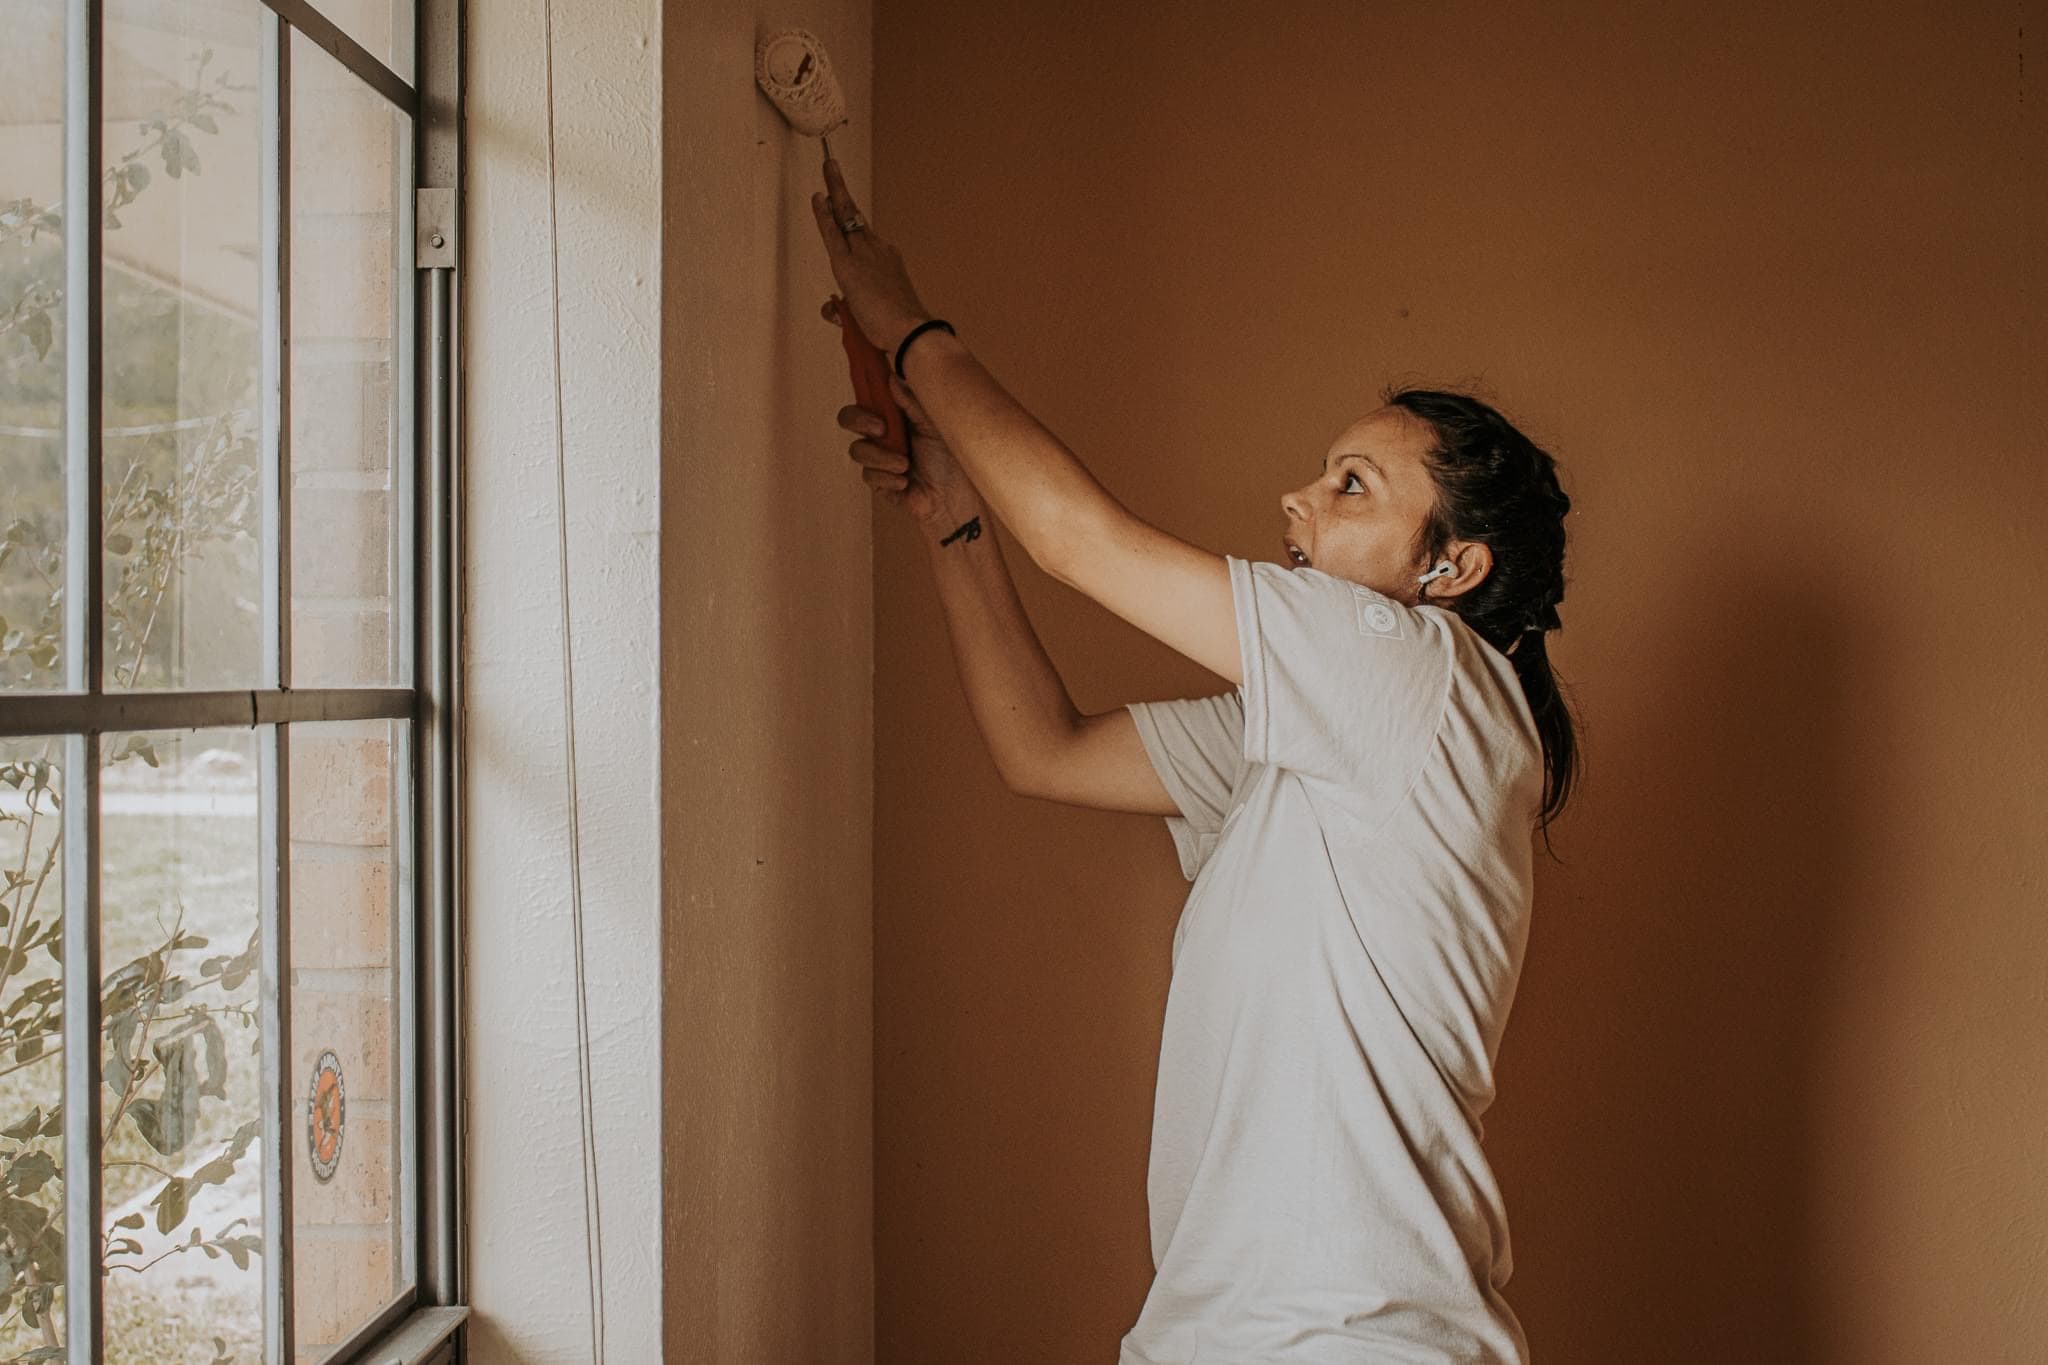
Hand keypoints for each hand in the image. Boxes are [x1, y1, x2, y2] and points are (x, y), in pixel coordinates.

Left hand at [810, 158, 931, 352]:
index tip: (843, 204)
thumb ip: (849, 311)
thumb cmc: (898, 330)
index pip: (865, 237)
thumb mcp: (873, 317)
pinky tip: (818, 197)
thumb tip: (833, 310)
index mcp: (889, 262)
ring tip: (828, 167)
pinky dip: (823, 214)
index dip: (853, 219)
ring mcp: (864, 254)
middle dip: (842, 191)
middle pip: (854, 217)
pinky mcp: (848, 264)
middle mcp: (879, 251)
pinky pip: (833, 233)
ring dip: (836, 191)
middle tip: (832, 167)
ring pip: (846, 218)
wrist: (910, 332)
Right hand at [827, 341, 974, 529]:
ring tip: (905, 464)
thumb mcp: (935, 423)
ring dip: (881, 456)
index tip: (871, 395)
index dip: (862, 391)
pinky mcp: (880, 482)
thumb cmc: (953, 458)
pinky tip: (905, 481)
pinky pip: (869, 476)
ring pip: (858, 450)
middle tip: (881, 429)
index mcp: (896, 415)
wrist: (958, 497)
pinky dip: (887, 477)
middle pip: (850, 418)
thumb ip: (912, 403)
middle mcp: (884, 435)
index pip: (868, 398)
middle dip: (860, 420)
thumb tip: (892, 378)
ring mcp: (880, 458)